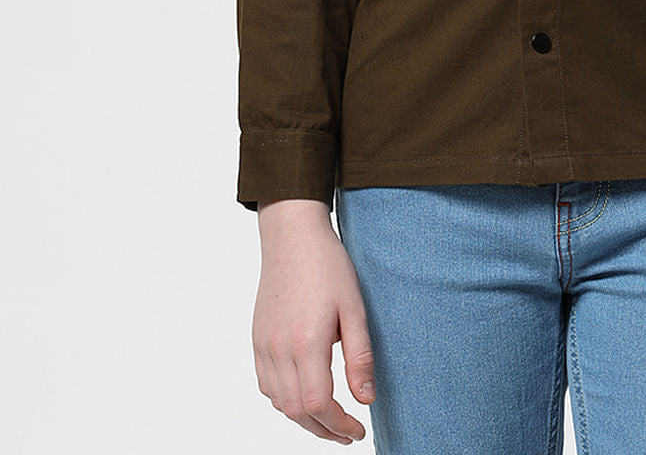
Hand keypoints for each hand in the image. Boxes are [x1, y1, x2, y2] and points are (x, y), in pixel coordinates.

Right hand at [252, 199, 375, 443]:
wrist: (292, 236)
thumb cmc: (328, 266)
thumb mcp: (354, 308)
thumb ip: (360, 357)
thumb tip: (365, 400)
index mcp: (306, 342)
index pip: (318, 405)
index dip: (339, 426)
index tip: (358, 431)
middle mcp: (279, 349)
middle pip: (296, 411)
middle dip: (323, 429)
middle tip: (348, 432)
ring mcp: (263, 345)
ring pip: (279, 403)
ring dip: (303, 418)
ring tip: (330, 418)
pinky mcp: (257, 339)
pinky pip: (266, 385)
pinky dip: (284, 400)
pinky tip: (304, 394)